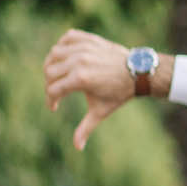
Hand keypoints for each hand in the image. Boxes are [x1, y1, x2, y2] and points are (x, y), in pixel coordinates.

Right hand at [43, 29, 138, 149]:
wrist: (137, 72)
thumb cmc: (119, 93)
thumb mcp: (101, 111)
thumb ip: (85, 128)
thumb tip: (77, 147)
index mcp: (80, 79)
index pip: (53, 90)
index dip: (51, 101)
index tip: (54, 107)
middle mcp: (79, 61)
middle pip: (49, 72)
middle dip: (50, 85)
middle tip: (57, 92)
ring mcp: (84, 48)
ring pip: (54, 53)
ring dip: (52, 65)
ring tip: (58, 75)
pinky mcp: (89, 39)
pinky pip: (67, 38)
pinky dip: (63, 45)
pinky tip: (66, 57)